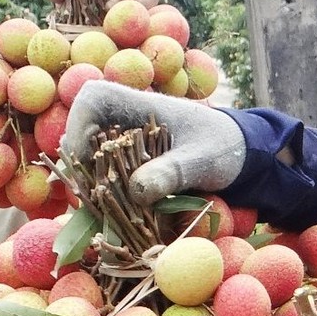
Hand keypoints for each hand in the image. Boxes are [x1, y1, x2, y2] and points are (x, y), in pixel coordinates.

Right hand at [63, 82, 244, 202]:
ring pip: (89, 159)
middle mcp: (124, 120)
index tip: (83, 160)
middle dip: (81, 168)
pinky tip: (113, 215)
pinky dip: (104, 196)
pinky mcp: (127, 164)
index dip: (78, 127)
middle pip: (81, 134)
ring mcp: (123, 142)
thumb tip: (138, 190)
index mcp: (138, 104)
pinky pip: (104, 176)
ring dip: (90, 186)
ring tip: (103, 212)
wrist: (238, 155)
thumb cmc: (221, 147)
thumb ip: (171, 172)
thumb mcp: (200, 161)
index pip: (92, 100)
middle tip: (92, 201)